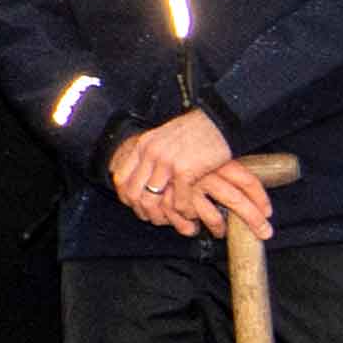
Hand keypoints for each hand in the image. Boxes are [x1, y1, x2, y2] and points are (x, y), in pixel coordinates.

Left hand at [109, 111, 240, 236]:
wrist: (222, 121)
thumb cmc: (199, 131)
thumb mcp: (167, 138)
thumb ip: (154, 154)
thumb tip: (146, 177)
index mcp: (144, 144)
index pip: (121, 178)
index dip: (127, 198)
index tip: (138, 207)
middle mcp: (150, 153)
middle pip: (133, 193)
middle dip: (143, 211)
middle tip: (158, 220)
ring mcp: (166, 161)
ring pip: (151, 200)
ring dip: (163, 215)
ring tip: (175, 220)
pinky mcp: (184, 170)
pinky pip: (178, 201)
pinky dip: (185, 212)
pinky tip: (192, 213)